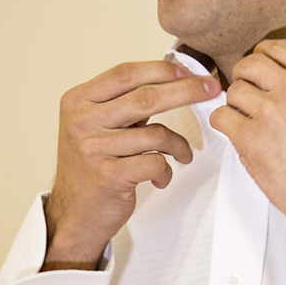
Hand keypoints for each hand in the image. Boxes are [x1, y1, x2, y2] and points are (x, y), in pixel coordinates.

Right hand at [43, 60, 220, 266]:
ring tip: (183, 155)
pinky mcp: (108, 175)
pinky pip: (155, 162)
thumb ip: (126, 104)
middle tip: (212, 89)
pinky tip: (161, 177)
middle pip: (145, 97)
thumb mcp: (99, 126)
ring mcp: (93, 148)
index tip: (189, 72)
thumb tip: (174, 78)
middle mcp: (81, 121)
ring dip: (179, 145)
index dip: (161, 70)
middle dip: (186, 91)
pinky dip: (166, 170)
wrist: (74, 214)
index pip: (126, 74)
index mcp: (79, 101)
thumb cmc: (93, 167)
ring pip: (156, 134)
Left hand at [209, 40, 285, 236]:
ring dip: (237, 106)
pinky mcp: (250, 136)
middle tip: (249, 93)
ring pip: (233, 91)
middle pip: (251, 64)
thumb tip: (278, 76)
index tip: (260, 67)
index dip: (263, 57)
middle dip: (246, 78)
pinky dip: (225, 125)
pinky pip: (221, 116)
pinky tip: (239, 134)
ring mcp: (271, 111)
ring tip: (251, 122)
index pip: (278, 47)